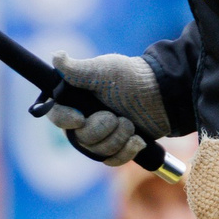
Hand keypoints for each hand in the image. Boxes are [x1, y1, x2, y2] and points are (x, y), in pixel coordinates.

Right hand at [46, 53, 168, 166]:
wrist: (162, 93)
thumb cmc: (131, 77)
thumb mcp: (102, 70)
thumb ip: (76, 69)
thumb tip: (55, 57)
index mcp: (77, 100)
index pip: (57, 116)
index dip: (65, 120)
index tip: (80, 119)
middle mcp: (85, 119)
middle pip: (79, 138)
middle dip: (101, 128)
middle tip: (116, 116)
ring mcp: (102, 135)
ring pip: (98, 152)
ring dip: (117, 138)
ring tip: (130, 123)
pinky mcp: (118, 147)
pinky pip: (112, 161)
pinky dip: (126, 151)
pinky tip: (137, 139)